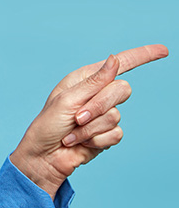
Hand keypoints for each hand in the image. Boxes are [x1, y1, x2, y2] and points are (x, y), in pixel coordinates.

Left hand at [9, 44, 168, 200]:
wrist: (44, 157)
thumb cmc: (47, 126)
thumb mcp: (67, 100)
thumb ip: (94, 82)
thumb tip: (115, 59)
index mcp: (86, 79)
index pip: (120, 63)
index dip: (143, 56)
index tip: (164, 50)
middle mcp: (97, 94)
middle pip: (121, 90)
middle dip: (99, 106)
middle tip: (77, 117)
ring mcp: (103, 115)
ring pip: (116, 115)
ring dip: (91, 128)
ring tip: (72, 134)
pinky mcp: (106, 134)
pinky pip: (116, 134)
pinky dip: (96, 140)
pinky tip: (80, 143)